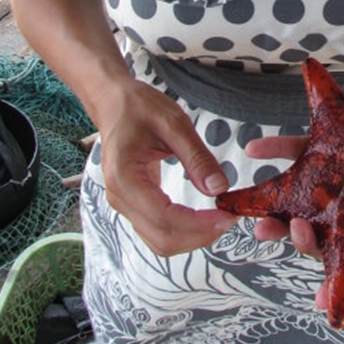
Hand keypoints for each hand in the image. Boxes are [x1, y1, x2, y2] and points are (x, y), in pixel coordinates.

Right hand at [95, 79, 235, 255]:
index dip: (199, 224)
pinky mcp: (132, 203)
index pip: (164, 217)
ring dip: (192, 237)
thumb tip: (219, 188)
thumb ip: (197, 158)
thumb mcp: (174, 124)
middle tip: (230, 218)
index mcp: (125, 177)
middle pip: (161, 238)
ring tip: (220, 218)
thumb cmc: (139, 107)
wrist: (113, 103)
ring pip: (159, 240)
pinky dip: (182, 230)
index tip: (228, 215)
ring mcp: (124, 203)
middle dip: (199, 235)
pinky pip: (157, 229)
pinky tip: (203, 217)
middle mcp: (119, 197)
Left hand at [243, 72, 343, 309]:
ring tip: (257, 220)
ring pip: (302, 198)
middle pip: (324, 232)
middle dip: (301, 241)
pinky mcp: (327, 144)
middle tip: (288, 235)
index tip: (320, 301)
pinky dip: (275, 150)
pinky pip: (296, 150)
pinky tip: (253, 148)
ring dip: (277, 209)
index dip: (343, 279)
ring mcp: (338, 175)